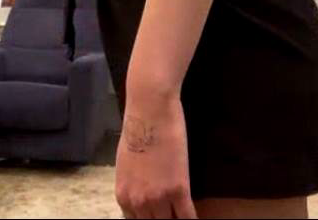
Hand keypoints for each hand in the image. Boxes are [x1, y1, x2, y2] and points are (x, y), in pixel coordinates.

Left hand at [115, 90, 197, 218]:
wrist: (150, 109)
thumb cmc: (137, 128)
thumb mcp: (127, 164)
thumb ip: (133, 185)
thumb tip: (142, 195)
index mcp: (123, 195)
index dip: (150, 219)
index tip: (159, 216)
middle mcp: (138, 202)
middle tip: (173, 214)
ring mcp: (158, 198)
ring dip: (177, 219)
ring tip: (183, 215)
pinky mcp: (179, 189)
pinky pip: (187, 217)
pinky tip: (194, 218)